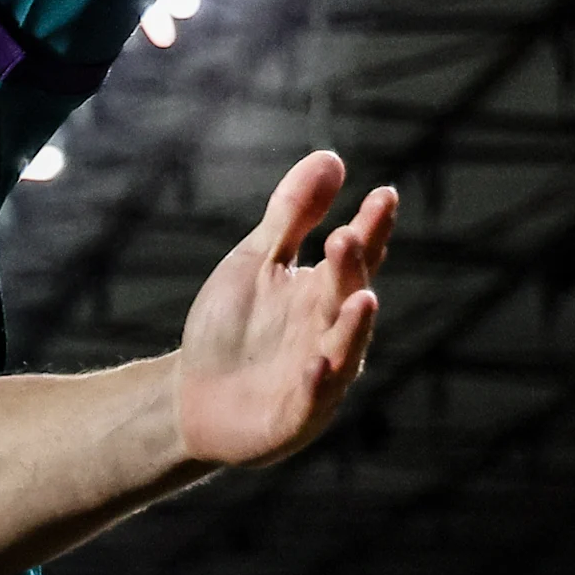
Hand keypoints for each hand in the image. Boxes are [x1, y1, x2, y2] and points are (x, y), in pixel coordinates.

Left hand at [172, 150, 397, 467]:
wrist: (191, 397)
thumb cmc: (231, 327)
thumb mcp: (256, 262)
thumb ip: (293, 215)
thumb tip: (331, 157)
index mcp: (325, 293)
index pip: (357, 256)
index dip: (372, 228)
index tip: (382, 196)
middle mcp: (331, 332)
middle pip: (347, 296)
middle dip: (350, 270)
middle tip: (348, 238)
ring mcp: (319, 376)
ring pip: (344, 351)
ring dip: (353, 328)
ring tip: (362, 298)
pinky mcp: (295, 416)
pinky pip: (312, 401)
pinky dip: (317, 385)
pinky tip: (316, 365)